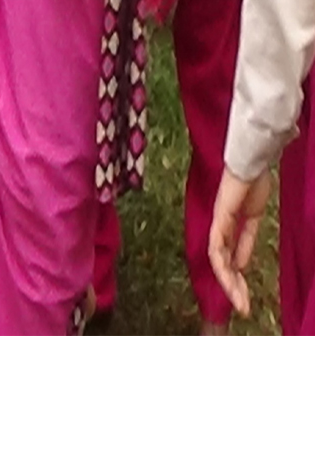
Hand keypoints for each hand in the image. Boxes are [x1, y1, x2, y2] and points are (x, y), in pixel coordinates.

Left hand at [210, 169, 266, 320]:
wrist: (251, 163)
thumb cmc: (253, 184)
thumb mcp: (253, 219)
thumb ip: (246, 241)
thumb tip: (242, 266)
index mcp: (227, 229)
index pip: (228, 260)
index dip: (235, 279)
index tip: (245, 298)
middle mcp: (218, 228)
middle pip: (222, 264)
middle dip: (233, 288)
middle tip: (243, 308)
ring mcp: (217, 223)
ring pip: (219, 260)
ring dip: (230, 282)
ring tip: (240, 301)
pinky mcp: (219, 218)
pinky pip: (219, 244)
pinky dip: (224, 262)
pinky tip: (234, 275)